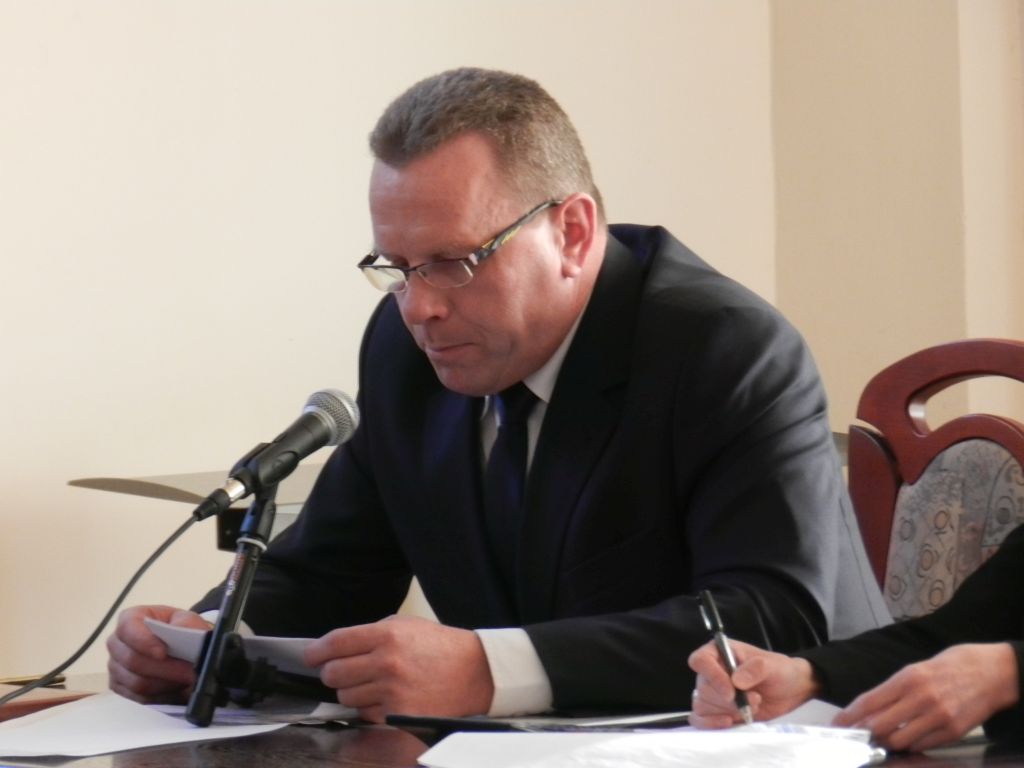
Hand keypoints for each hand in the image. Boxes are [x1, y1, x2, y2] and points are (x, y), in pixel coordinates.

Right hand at [106, 605, 210, 702]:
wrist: (182, 647)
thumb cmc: (180, 630)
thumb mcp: (188, 621)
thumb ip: (186, 626)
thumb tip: (185, 639)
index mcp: (131, 618)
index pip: (128, 628)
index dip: (144, 642)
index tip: (163, 652)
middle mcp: (117, 643)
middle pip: (132, 660)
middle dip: (164, 668)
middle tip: (189, 671)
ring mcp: (116, 667)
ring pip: (137, 683)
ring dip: (166, 683)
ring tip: (187, 679)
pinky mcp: (121, 689)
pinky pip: (138, 698)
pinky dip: (161, 696)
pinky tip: (177, 690)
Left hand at [304, 615, 493, 722]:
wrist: (475, 672)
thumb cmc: (439, 647)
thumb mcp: (406, 625)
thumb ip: (370, 633)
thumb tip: (335, 647)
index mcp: (387, 634)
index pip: (335, 643)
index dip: (316, 651)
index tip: (311, 656)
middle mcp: (386, 662)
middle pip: (333, 674)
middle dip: (333, 673)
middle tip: (342, 672)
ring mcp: (392, 691)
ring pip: (346, 697)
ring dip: (352, 692)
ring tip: (372, 684)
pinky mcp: (398, 714)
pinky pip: (366, 714)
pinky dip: (370, 709)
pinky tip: (386, 698)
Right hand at [688, 639, 818, 727]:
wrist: (790, 692)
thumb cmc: (779, 672)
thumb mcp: (773, 666)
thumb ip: (756, 668)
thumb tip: (736, 680)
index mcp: (720, 652)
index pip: (701, 661)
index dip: (712, 676)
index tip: (731, 692)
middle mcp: (712, 671)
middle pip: (704, 688)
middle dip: (730, 700)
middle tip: (755, 699)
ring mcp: (713, 692)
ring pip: (703, 705)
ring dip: (728, 711)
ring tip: (751, 708)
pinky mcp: (716, 711)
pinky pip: (700, 718)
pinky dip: (711, 723)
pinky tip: (730, 722)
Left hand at [833, 643, 1019, 750]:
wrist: (992, 672)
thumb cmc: (952, 666)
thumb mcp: (918, 668)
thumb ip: (895, 688)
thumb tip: (871, 706)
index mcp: (908, 677)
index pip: (869, 701)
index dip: (850, 715)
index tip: (838, 723)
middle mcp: (921, 698)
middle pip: (879, 725)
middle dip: (864, 732)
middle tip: (857, 735)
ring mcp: (938, 717)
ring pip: (898, 740)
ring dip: (886, 742)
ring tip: (881, 739)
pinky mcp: (953, 732)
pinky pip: (922, 745)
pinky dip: (910, 745)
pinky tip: (906, 739)